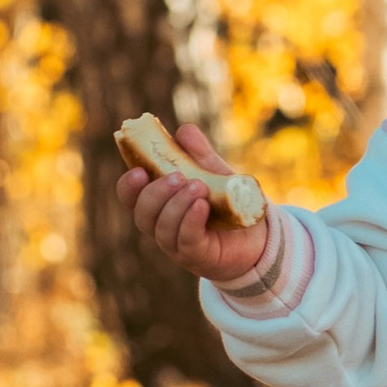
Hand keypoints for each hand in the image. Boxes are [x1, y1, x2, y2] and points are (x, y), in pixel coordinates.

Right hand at [118, 122, 272, 284]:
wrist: (258, 234)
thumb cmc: (226, 203)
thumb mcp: (213, 174)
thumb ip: (198, 154)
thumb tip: (184, 130)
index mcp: (159, 205)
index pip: (131, 198)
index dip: (129, 186)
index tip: (138, 171)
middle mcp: (162, 226)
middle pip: (142, 214)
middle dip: (156, 193)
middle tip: (178, 176)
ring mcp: (177, 244)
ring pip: (163, 228)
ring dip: (177, 205)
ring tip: (198, 187)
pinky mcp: (198, 256)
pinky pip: (187, 239)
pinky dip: (191, 221)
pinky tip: (202, 206)